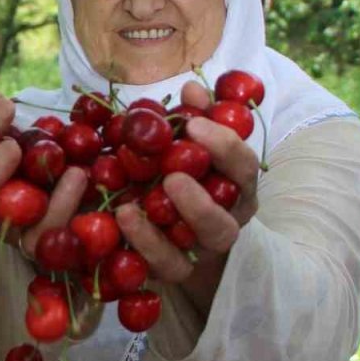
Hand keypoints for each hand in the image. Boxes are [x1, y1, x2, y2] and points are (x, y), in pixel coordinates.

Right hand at [0, 89, 88, 260]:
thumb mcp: (23, 140)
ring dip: (31, 195)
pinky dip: (62, 207)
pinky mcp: (38, 249)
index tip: (5, 103)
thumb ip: (4, 122)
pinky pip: (45, 235)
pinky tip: (79, 177)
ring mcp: (11, 232)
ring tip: (67, 166)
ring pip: (8, 220)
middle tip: (12, 146)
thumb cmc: (39, 168)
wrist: (66, 216)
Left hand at [113, 81, 260, 315]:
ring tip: (129, 210)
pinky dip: (138, 248)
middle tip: (172, 177)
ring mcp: (196, 254)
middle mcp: (223, 224)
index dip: (224, 146)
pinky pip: (157, 269)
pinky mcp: (169, 273)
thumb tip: (192, 87)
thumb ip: (194, 119)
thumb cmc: (187, 175)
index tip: (194, 123)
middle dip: (200, 201)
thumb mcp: (191, 147)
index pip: (242, 169)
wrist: (183, 236)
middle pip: (222, 221)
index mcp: (235, 189)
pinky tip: (116, 223)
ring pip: (186, 256)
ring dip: (157, 236)